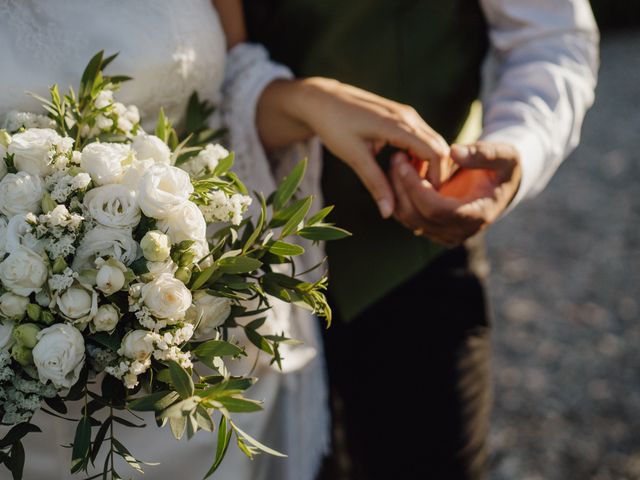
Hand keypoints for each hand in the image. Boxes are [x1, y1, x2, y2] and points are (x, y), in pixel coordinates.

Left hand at [278, 77, 448, 217]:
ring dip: (428, 165)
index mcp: (398, 125)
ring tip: (412, 186)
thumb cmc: (334, 126)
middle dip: (436, 173)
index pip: (435, 152)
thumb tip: (388, 213)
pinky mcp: (401, 116)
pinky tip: (404, 170)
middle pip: (440, 147)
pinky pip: (421, 137)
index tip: (428, 197)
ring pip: (432, 142)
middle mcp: (408, 116)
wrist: (321, 100)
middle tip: (423, 196)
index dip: (436, 177)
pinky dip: (419, 156)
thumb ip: (375, 184)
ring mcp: (406, 114)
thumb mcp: (354, 157)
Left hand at [390, 142, 521, 244]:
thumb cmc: (503, 168)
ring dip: (397, 191)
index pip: (436, 210)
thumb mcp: (505, 156)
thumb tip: (454, 152)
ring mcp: (444, 234)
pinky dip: (399, 195)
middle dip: (402, 187)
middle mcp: (459, 232)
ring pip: (408, 219)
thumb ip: (484, 153)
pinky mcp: (432, 229)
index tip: (405, 164)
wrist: (498, 184)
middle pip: (417, 217)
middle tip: (396, 158)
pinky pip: (407, 217)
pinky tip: (400, 172)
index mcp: (477, 216)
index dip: (417, 188)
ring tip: (397, 161)